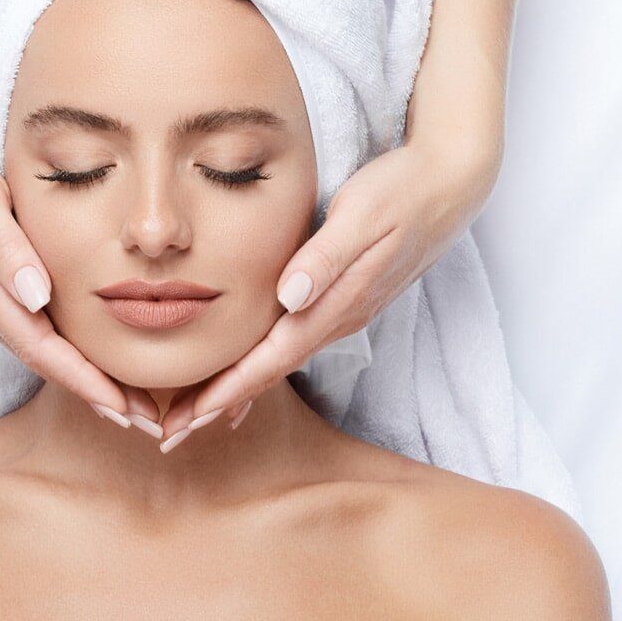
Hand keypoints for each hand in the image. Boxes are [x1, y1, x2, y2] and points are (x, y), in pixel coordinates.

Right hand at [0, 102, 159, 431]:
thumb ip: (5, 249)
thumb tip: (37, 299)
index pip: (40, 349)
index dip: (84, 382)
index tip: (125, 410)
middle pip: (43, 360)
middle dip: (93, 393)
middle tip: (146, 422)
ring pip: (37, 345)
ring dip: (82, 374)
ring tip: (131, 398)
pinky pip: (29, 324)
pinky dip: (64, 345)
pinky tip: (91, 351)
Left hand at [157, 138, 502, 439]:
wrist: (450, 186)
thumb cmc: (401, 192)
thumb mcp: (362, 216)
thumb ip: (326, 257)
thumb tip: (289, 296)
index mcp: (336, 304)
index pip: (272, 358)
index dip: (228, 389)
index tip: (189, 417)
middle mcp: (338, 318)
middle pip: (269, 372)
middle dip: (220, 404)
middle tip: (170, 434)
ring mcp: (342, 312)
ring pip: (279, 361)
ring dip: (236, 389)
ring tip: (192, 414)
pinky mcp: (343, 298)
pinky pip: (292, 342)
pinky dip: (261, 364)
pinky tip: (244, 371)